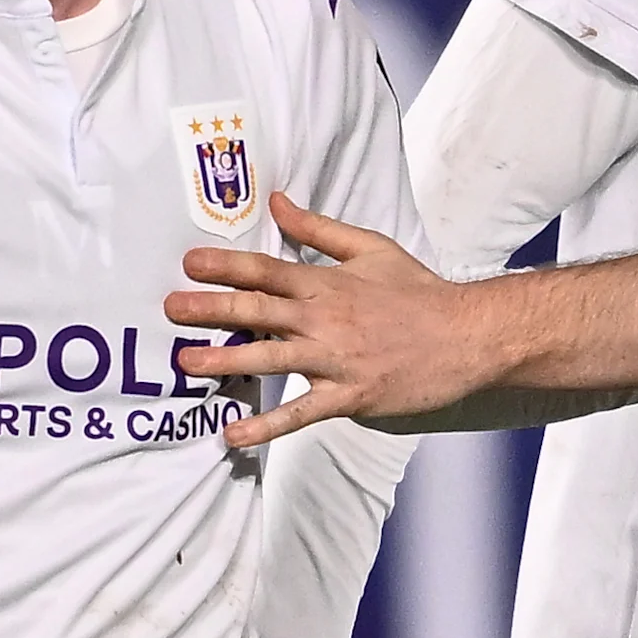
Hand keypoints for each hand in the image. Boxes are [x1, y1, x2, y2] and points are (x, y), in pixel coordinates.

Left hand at [169, 198, 492, 448]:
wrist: (467, 337)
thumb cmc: (419, 293)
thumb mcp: (372, 249)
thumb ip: (319, 229)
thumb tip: (278, 202)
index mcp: (329, 283)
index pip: (268, 270)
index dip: (226, 266)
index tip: (189, 263)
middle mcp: (326, 320)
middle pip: (258, 311)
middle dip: (210, 309)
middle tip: (170, 308)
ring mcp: (335, 360)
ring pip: (270, 359)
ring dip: (225, 360)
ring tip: (186, 363)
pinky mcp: (349, 396)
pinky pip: (300, 413)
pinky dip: (266, 425)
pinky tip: (234, 434)